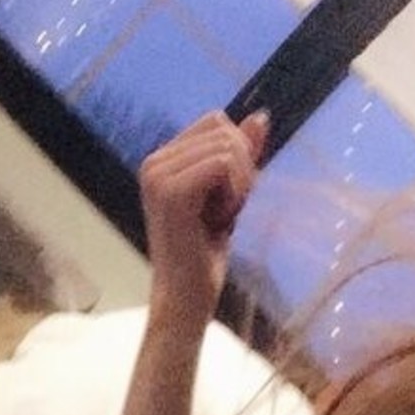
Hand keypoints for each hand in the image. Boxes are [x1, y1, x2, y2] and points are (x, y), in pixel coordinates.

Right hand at [139, 109, 269, 336]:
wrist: (185, 298)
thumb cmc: (204, 254)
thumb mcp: (230, 194)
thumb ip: (241, 155)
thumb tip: (261, 116)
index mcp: (162, 159)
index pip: (216, 122)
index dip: (238, 154)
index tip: (228, 196)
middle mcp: (154, 161)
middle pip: (223, 129)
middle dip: (241, 168)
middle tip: (227, 210)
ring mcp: (158, 174)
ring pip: (227, 146)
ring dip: (239, 184)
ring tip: (221, 218)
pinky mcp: (171, 191)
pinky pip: (223, 164)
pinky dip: (235, 192)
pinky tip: (221, 220)